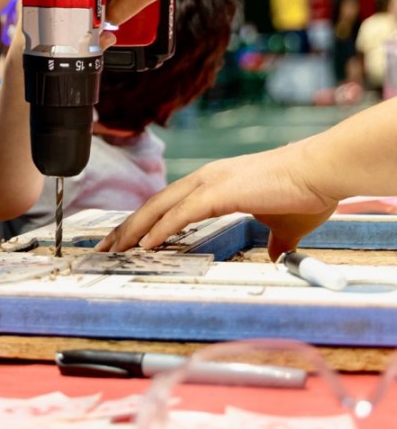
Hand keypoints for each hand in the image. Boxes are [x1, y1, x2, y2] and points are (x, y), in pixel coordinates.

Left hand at [95, 146, 337, 260]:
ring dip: (134, 229)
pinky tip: (145, 244)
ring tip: (114, 249)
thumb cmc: (306, 194)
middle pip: (155, 204)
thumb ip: (275, 241)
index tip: (129, 241)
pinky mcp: (220, 190)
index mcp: (217, 182)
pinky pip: (181, 213)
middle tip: (106, 248)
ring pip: (161, 206)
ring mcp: (211, 181)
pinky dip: (161, 228)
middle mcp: (207, 178)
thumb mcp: (285, 226)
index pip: (170, 204)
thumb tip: (274, 255)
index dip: (146, 222)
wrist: (321, 173)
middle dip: (128, 227)